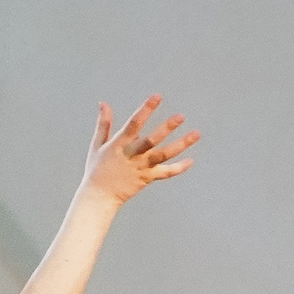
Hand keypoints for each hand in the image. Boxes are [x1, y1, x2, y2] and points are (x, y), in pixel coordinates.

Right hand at [81, 95, 199, 205]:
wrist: (100, 196)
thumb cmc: (97, 169)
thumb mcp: (98, 144)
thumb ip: (104, 124)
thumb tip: (103, 103)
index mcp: (119, 144)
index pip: (134, 124)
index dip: (146, 110)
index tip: (157, 97)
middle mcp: (132, 156)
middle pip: (152, 140)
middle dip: (167, 128)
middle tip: (181, 116)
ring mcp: (142, 168)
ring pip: (164, 155)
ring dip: (181, 144)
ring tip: (196, 134)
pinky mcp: (147, 178)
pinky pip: (166, 173)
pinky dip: (179, 168)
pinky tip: (191, 160)